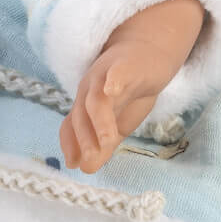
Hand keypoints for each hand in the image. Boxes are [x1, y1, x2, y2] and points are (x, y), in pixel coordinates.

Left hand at [59, 0, 203, 173]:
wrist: (151, 51)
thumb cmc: (131, 89)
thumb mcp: (119, 121)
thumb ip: (103, 144)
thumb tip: (85, 170)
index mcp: (85, 104)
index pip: (71, 124)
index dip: (70, 143)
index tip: (72, 165)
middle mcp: (90, 89)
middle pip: (81, 114)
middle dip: (84, 138)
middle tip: (88, 161)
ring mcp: (106, 76)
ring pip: (97, 98)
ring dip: (100, 120)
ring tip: (108, 141)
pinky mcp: (126, 65)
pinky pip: (116, 72)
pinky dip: (113, 81)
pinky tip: (112, 90)